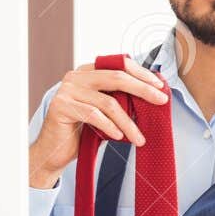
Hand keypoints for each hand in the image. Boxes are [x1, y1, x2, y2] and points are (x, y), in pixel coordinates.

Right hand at [29, 59, 168, 188]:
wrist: (53, 151)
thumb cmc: (81, 131)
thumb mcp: (104, 111)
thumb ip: (120, 99)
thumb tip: (152, 95)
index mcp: (87, 72)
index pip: (119, 64)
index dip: (141, 73)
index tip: (160, 86)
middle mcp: (75, 76)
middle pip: (116, 77)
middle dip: (142, 89)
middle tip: (160, 102)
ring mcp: (66, 90)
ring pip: (107, 102)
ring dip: (128, 121)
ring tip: (139, 137)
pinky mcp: (61, 107)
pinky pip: (93, 115)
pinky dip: (109, 126)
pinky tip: (118, 137)